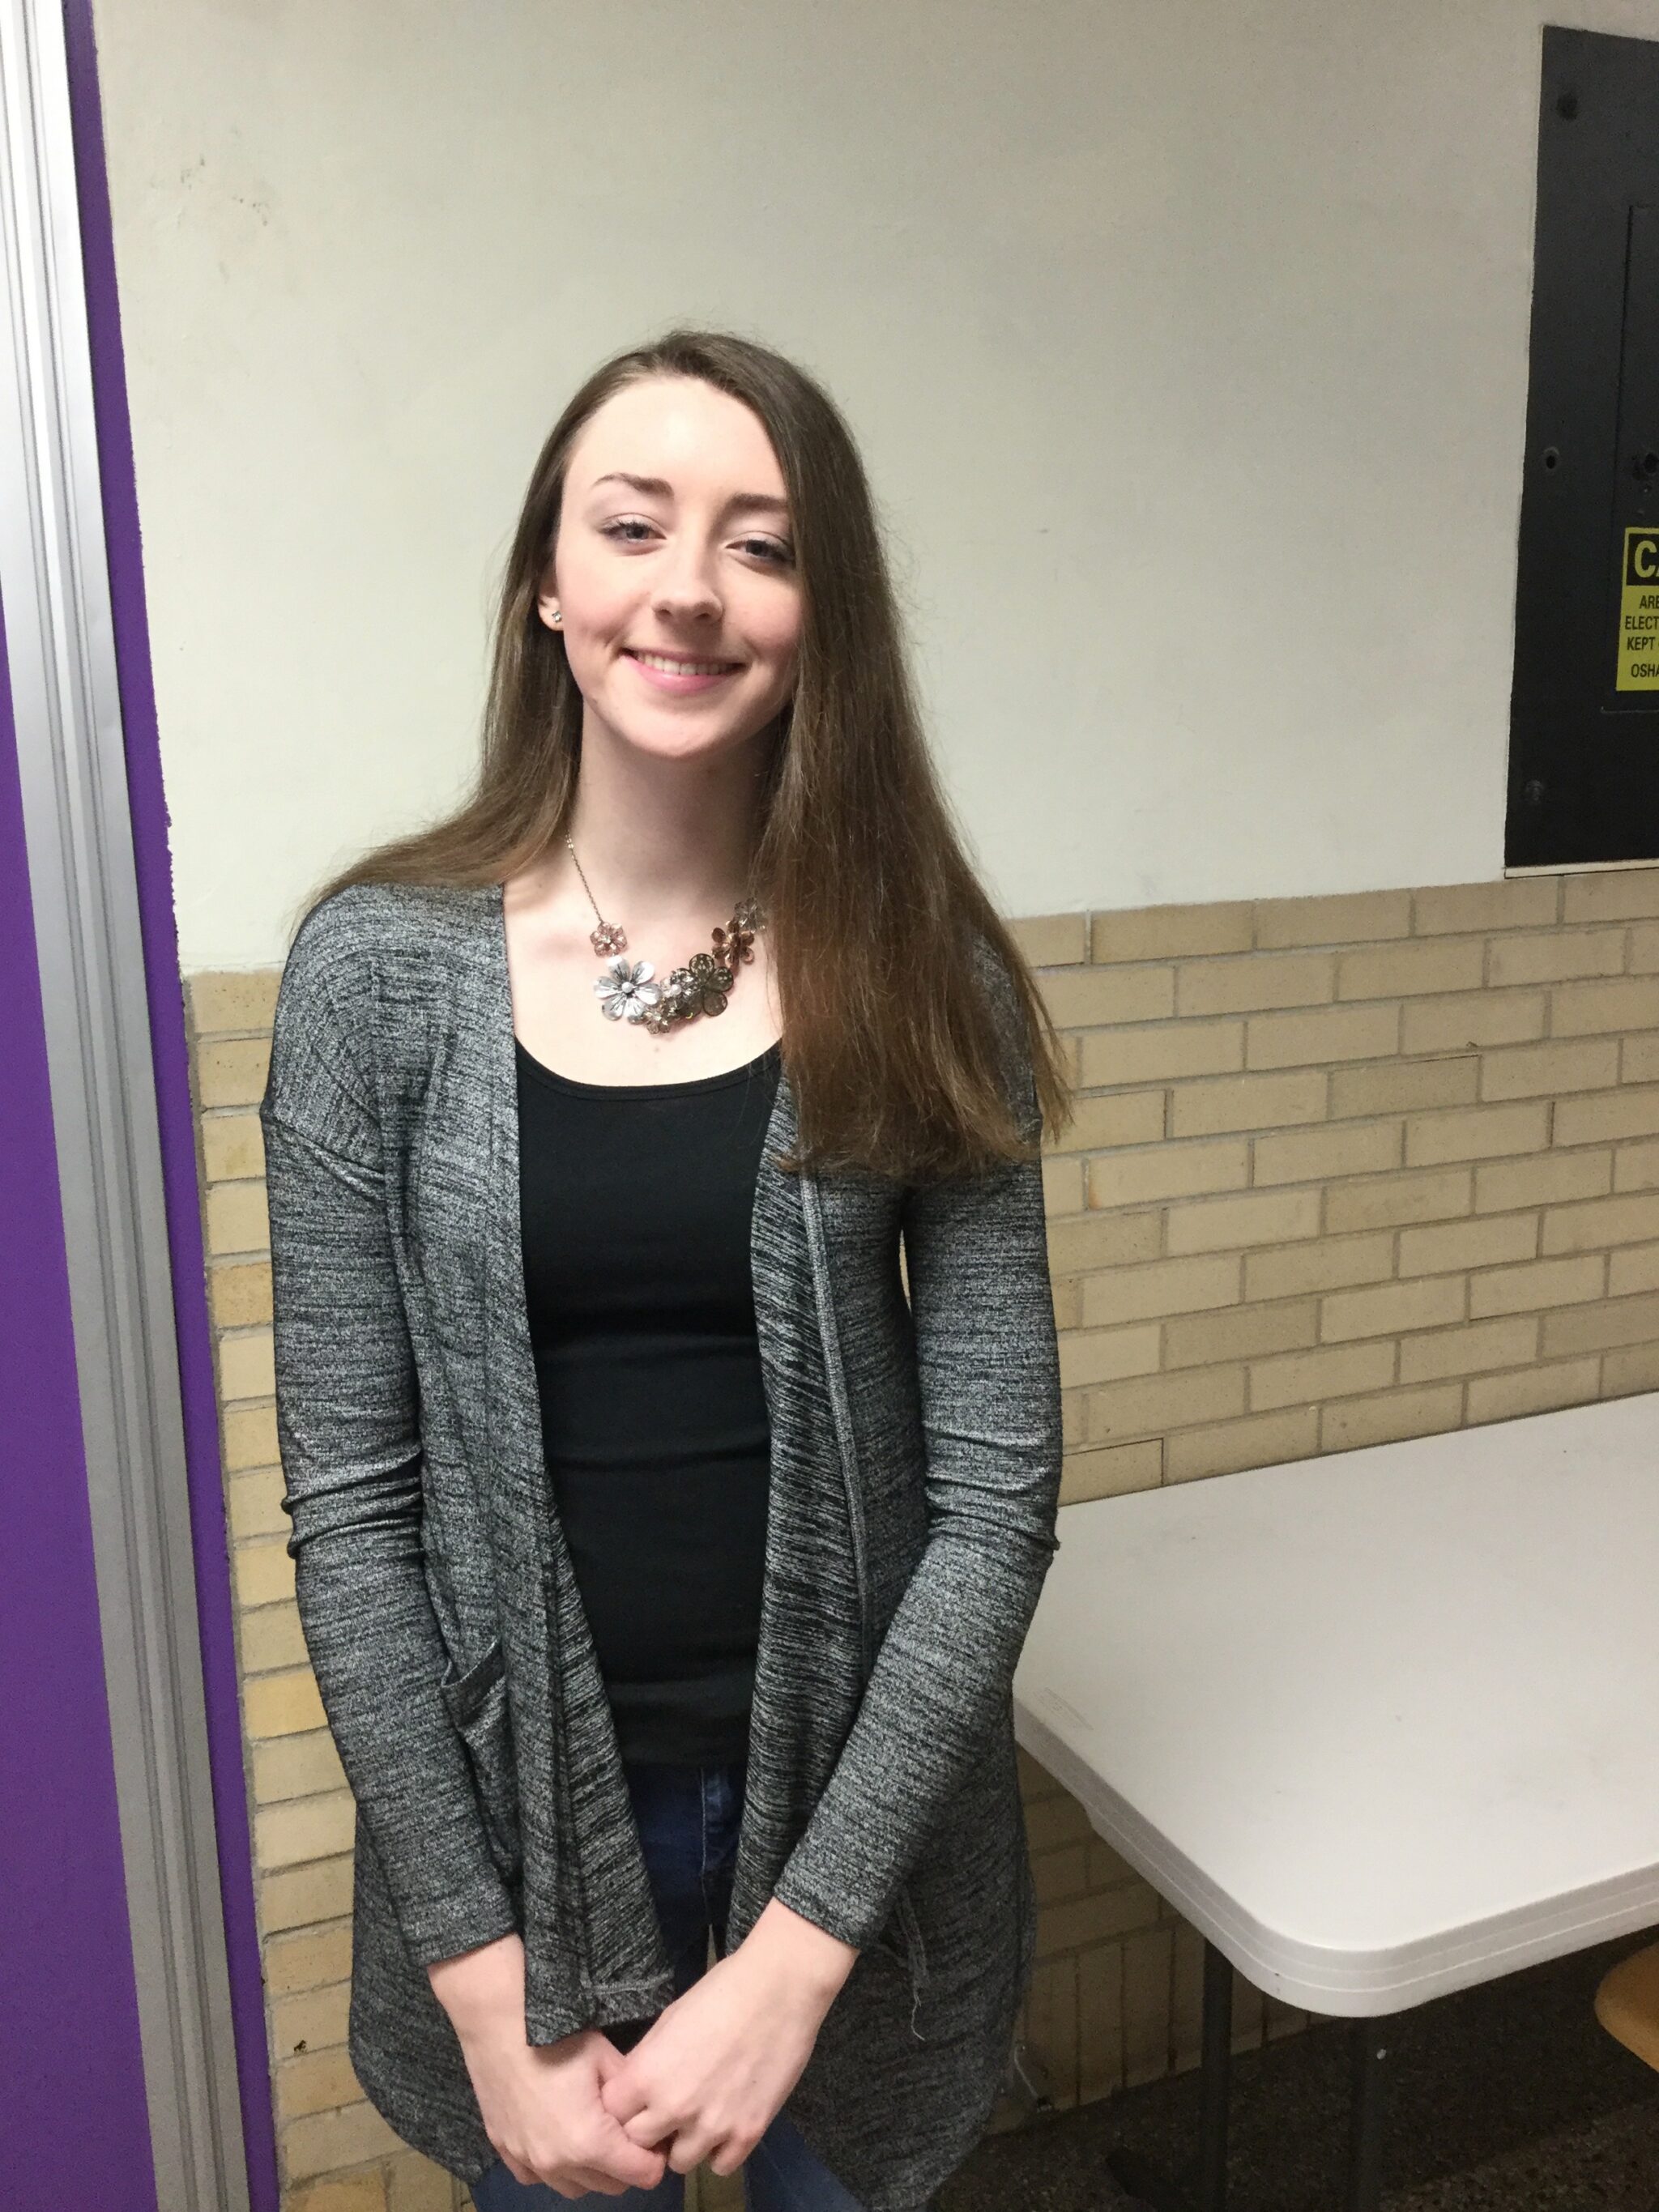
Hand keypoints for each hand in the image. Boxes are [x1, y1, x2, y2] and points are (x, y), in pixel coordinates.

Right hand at [427, 1933, 668, 2197]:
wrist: (499, 2025)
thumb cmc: (557, 2038)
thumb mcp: (607, 2059)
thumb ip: (632, 2095)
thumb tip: (648, 2112)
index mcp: (590, 2142)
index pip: (641, 2174)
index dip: (654, 2157)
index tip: (654, 2136)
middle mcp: (558, 2163)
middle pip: (609, 2186)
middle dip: (626, 2166)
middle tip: (628, 2134)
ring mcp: (528, 2160)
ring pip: (572, 2187)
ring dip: (591, 2171)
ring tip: (594, 2136)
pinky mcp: (505, 2150)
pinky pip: (537, 2177)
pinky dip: (553, 2167)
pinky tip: (558, 2138)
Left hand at [599, 1899, 857, 2178]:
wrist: (779, 1988)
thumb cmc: (721, 1992)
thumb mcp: (668, 2020)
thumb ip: (646, 2061)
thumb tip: (635, 2089)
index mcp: (647, 2075)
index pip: (612, 2114)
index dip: (624, 2106)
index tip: (638, 2099)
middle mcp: (674, 2109)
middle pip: (640, 2145)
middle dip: (650, 2129)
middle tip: (669, 2110)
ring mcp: (712, 2126)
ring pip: (680, 2163)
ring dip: (685, 2142)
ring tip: (701, 2115)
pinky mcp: (748, 2134)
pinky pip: (720, 2166)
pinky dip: (720, 2149)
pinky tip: (727, 2122)